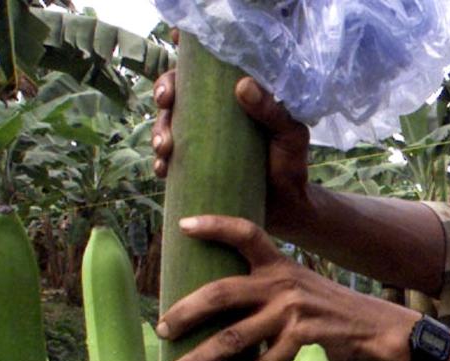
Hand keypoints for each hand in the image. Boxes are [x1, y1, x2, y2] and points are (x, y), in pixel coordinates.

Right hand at [152, 68, 312, 230]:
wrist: (287, 206)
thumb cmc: (290, 164)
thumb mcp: (289, 134)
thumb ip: (272, 111)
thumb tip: (242, 86)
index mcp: (232, 100)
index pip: (201, 74)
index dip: (181, 64)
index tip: (174, 68)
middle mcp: (211, 116)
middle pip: (176, 94)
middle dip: (163, 94)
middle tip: (165, 103)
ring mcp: (200, 142)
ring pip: (167, 126)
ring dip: (158, 132)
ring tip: (165, 147)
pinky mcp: (195, 168)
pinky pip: (170, 162)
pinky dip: (161, 164)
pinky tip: (162, 170)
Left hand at [155, 215, 415, 360]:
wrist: (375, 331)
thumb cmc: (330, 312)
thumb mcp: (301, 285)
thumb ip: (266, 288)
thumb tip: (216, 305)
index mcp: (279, 266)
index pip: (245, 233)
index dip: (214, 225)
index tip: (182, 226)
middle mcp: (282, 285)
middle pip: (222, 293)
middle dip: (185, 312)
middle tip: (160, 329)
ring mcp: (292, 315)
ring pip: (234, 338)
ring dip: (200, 360)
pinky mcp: (303, 344)